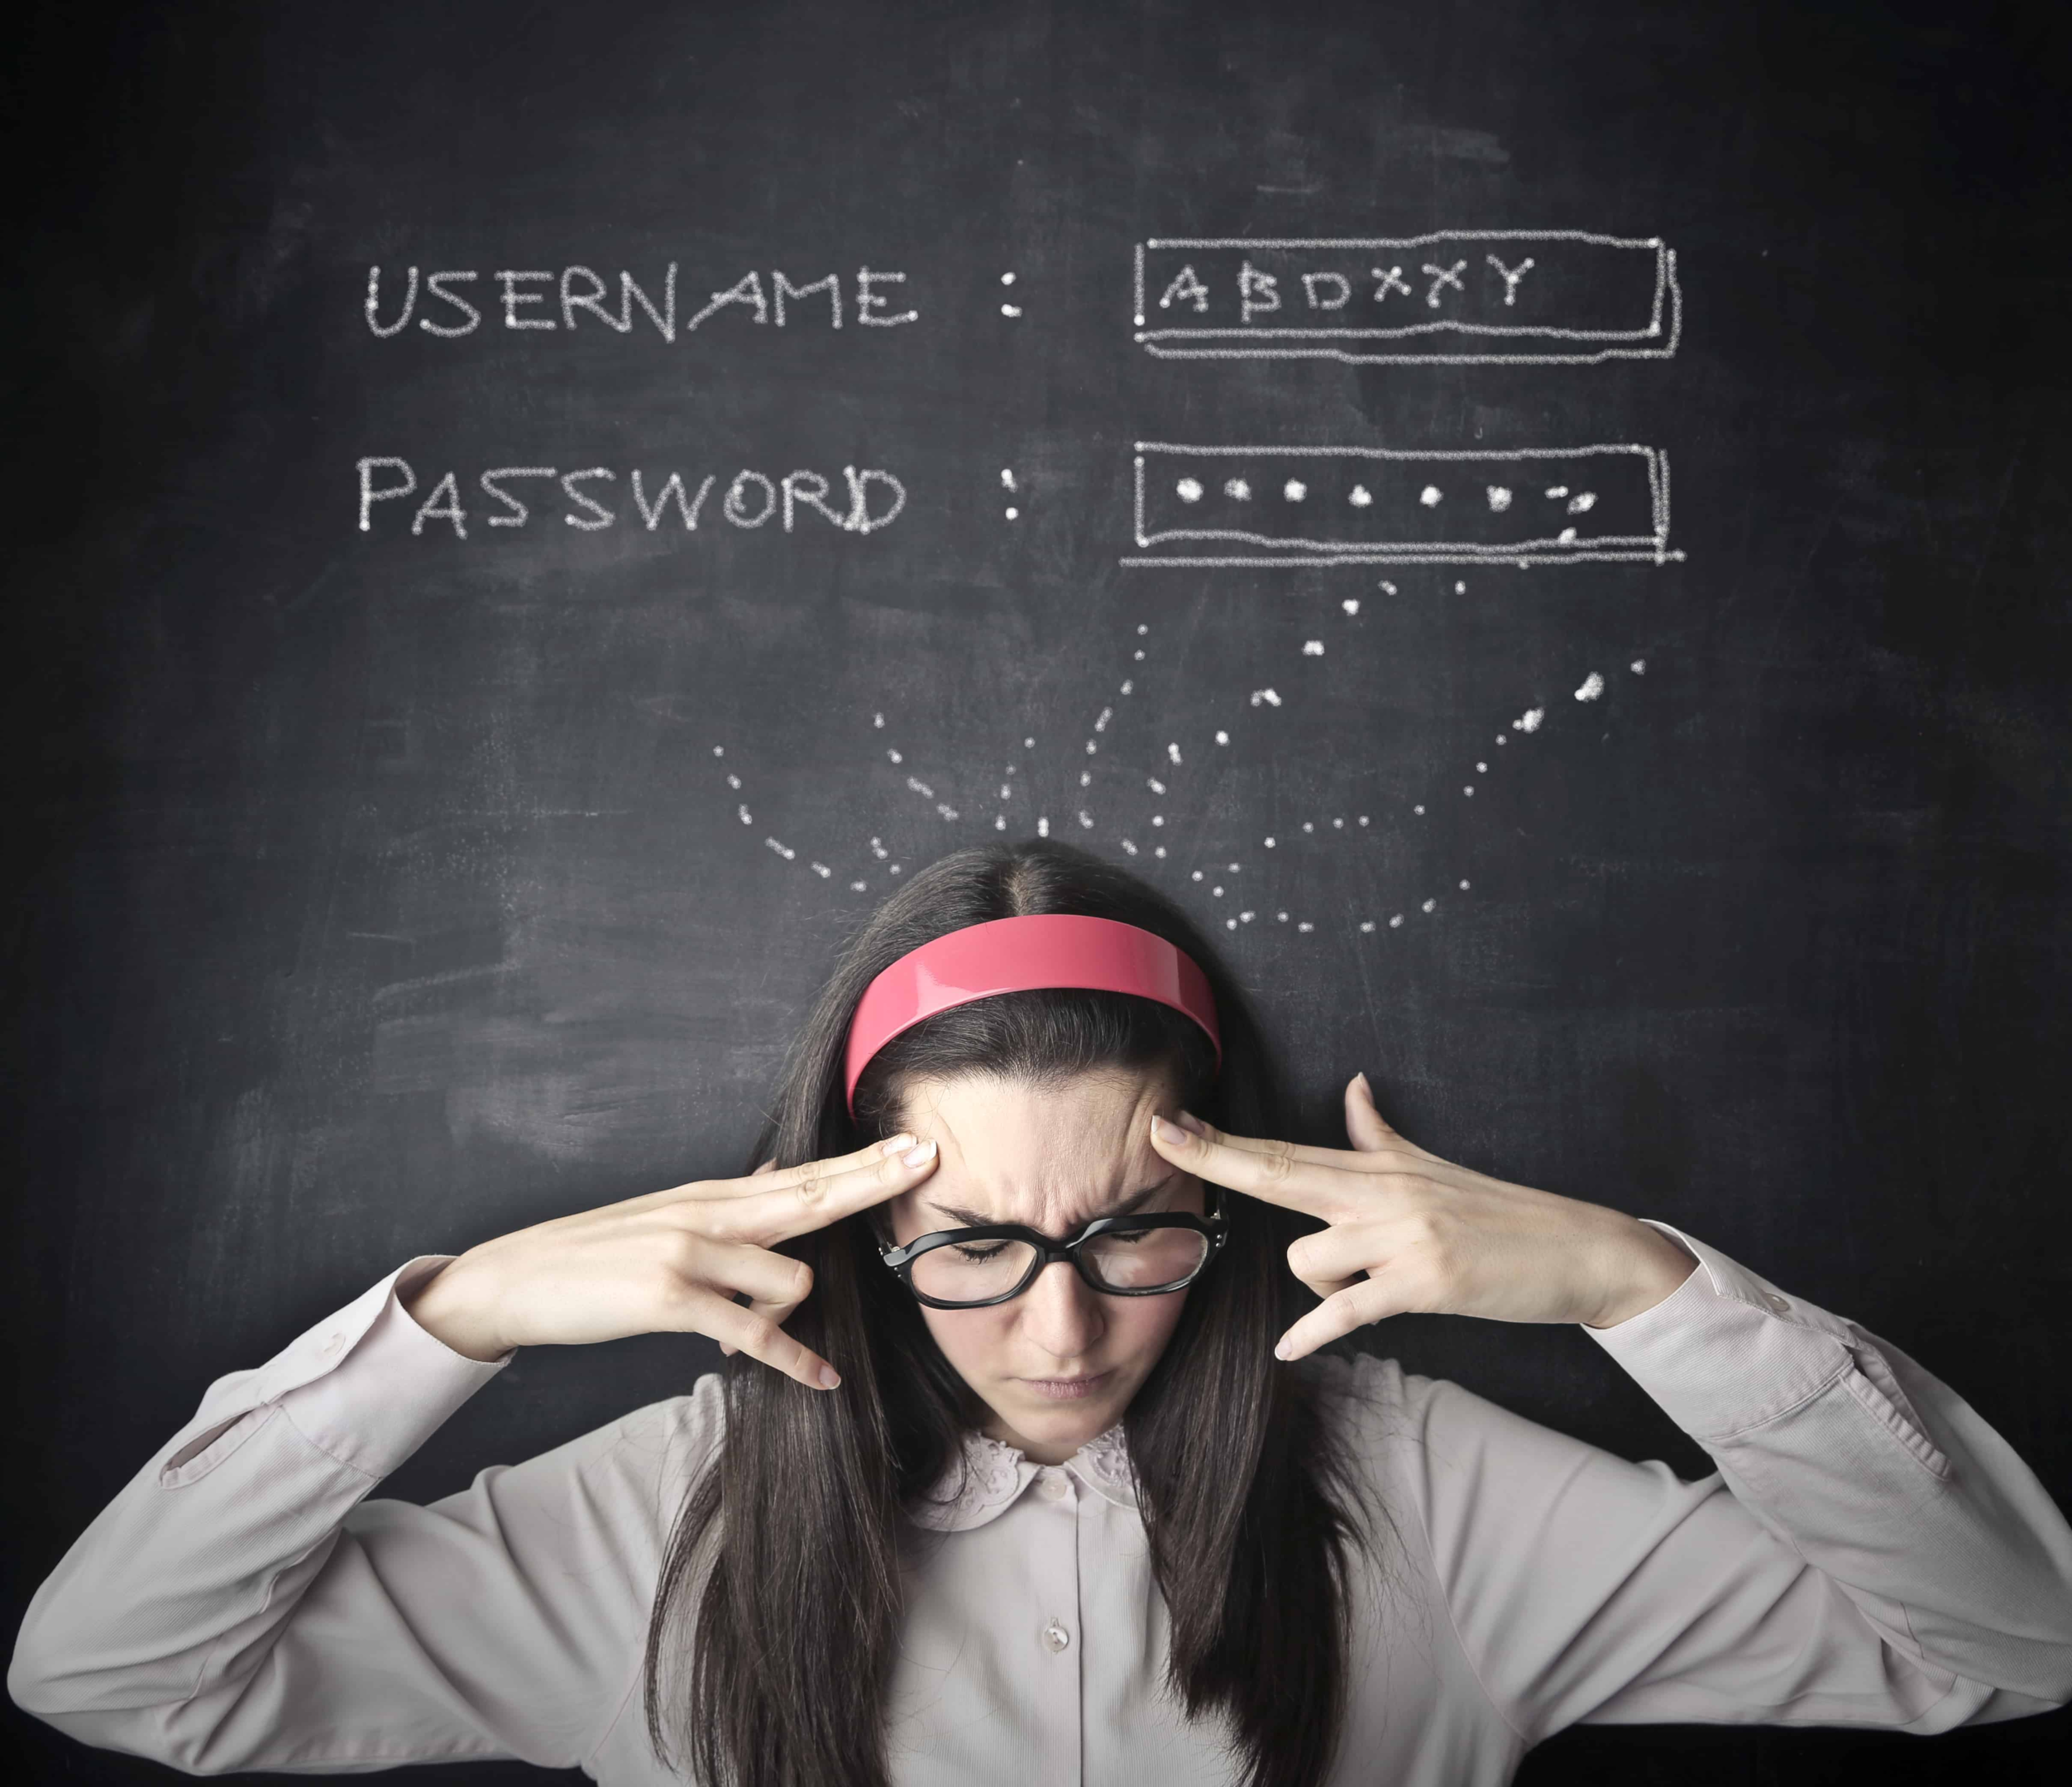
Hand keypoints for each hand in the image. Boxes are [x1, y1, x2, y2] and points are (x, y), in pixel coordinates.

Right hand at [401, 1133, 940, 1388]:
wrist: (516, 1279)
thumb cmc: (597, 1257)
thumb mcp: (670, 1216)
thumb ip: (731, 1204)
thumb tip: (784, 1175)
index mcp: (712, 1196)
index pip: (804, 1174)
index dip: (862, 1162)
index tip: (913, 1145)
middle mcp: (708, 1213)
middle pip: (812, 1195)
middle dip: (873, 1181)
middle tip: (928, 1161)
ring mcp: (689, 1252)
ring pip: (790, 1277)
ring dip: (792, 1318)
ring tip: (766, 1338)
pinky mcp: (669, 1297)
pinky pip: (751, 1332)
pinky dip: (791, 1359)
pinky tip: (820, 1378)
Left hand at [1146, 1075, 1696, 1360]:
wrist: (1578, 1247)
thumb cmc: (1501, 1214)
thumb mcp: (1432, 1166)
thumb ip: (1379, 1135)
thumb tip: (1352, 1086)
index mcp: (1379, 1168)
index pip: (1287, 1149)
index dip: (1225, 1137)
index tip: (1172, 1120)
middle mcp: (1383, 1192)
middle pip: (1280, 1173)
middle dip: (1216, 1156)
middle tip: (1161, 1135)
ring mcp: (1402, 1236)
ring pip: (1309, 1258)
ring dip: (1319, 1282)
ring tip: (1370, 1284)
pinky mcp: (1424, 1283)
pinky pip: (1347, 1309)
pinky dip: (1315, 1331)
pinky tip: (1288, 1348)